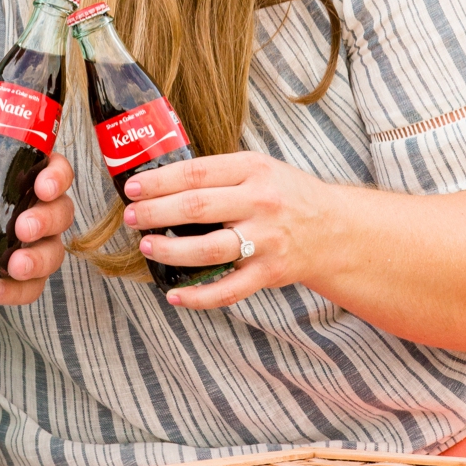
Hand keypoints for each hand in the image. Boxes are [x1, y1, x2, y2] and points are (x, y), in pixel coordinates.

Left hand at [0, 147, 76, 305]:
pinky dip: (16, 290)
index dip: (58, 177)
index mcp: (24, 179)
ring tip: (15, 266)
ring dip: (40, 260)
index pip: (56, 172)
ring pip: (54, 254)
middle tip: (24, 227)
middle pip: (62, 213)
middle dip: (49, 220)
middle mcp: (35, 212)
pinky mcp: (16, 279)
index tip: (43, 186)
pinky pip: (30, 288)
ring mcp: (28, 247)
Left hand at [123, 152, 326, 309]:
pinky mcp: (268, 272)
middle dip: (155, 212)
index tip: (133, 187)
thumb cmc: (288, 194)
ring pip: (208, 250)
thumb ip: (221, 174)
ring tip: (147, 245)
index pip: (197, 172)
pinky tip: (174, 294)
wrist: (334, 228)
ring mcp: (266, 240)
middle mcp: (261, 203)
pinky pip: (228, 290)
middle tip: (131, 217)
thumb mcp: (261, 169)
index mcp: (255, 170)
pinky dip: (198, 296)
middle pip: (196, 208)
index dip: (160, 181)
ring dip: (170, 249)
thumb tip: (164, 181)